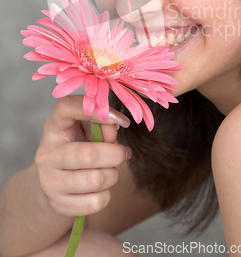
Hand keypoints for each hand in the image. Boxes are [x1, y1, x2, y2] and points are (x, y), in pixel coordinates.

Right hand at [34, 94, 130, 216]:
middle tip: (123, 153)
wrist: (55, 181)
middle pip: (88, 154)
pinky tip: (100, 188)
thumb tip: (116, 125)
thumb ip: (103, 123)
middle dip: (115, 154)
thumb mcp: (87, 128)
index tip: (122, 120)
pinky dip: (106, 195)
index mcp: (53, 126)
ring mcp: (49, 181)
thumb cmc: (78, 145)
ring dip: (113, 174)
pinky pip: (96, 202)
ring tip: (110, 170)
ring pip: (97, 180)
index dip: (96, 111)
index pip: (67, 107)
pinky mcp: (58, 204)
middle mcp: (47, 153)